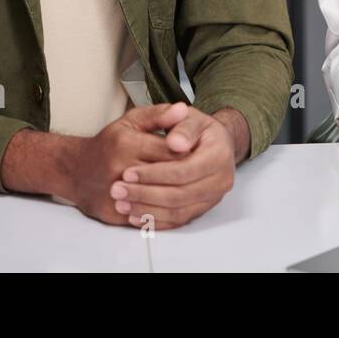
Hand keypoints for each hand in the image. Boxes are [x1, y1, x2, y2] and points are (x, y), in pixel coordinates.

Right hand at [63, 103, 188, 225]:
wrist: (76, 170)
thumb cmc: (109, 143)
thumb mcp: (132, 120)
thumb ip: (159, 114)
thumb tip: (183, 109)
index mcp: (126, 143)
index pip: (171, 152)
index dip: (190, 154)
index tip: (200, 154)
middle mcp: (119, 168)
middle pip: (167, 177)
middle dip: (187, 176)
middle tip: (200, 173)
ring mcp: (115, 193)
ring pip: (158, 200)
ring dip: (178, 197)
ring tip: (189, 189)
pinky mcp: (113, 213)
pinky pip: (146, 216)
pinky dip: (162, 212)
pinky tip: (172, 205)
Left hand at [110, 103, 237, 229]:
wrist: (215, 142)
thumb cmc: (197, 128)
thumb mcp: (189, 117)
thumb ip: (181, 126)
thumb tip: (175, 142)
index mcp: (219, 155)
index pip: (183, 170)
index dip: (154, 174)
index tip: (127, 172)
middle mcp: (221, 179)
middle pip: (179, 195)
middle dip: (145, 194)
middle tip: (117, 191)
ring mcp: (213, 197)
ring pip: (178, 212)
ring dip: (147, 210)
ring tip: (121, 204)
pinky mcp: (204, 208)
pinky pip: (179, 220)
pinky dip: (156, 220)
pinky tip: (135, 216)